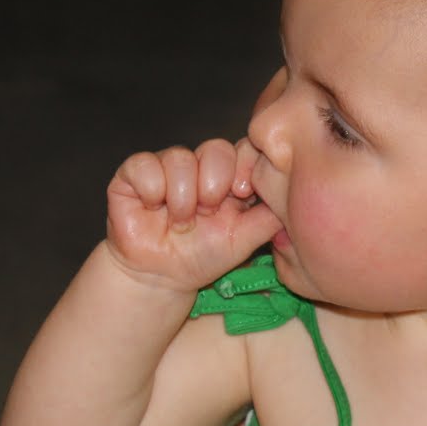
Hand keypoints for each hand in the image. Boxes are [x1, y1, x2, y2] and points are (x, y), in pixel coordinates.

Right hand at [105, 138, 280, 290]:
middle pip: (215, 147)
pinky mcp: (133, 173)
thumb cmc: (204, 256)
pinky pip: (143, 164)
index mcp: (228, 174)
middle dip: (215, 185)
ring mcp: (164, 165)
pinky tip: (153, 209)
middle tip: (208, 213)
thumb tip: (293, 196)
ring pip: (179, 157)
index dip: (244, 167)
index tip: (241, 194)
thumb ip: (270, 216)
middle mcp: (198, 164)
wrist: (162, 278)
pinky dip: (152, 190)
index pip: (243, 147)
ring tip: (181, 222)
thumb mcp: (246, 239)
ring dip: (183, 197)